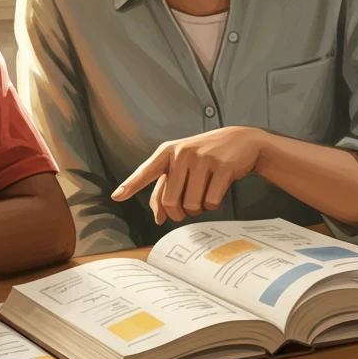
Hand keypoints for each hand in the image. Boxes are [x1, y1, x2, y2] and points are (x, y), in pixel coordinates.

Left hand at [111, 127, 265, 224]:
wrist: (241, 141)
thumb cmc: (205, 156)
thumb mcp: (182, 165)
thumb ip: (166, 188)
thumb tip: (158, 217)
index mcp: (167, 152)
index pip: (146, 171)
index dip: (130, 185)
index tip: (116, 196)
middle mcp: (182, 154)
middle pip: (171, 202)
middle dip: (178, 213)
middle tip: (185, 209)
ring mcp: (202, 159)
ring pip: (192, 205)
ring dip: (198, 209)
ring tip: (203, 195)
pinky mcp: (222, 167)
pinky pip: (211, 202)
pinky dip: (213, 205)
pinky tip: (216, 191)